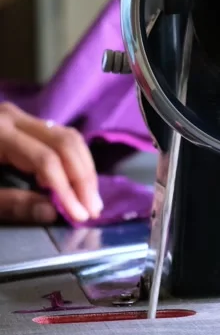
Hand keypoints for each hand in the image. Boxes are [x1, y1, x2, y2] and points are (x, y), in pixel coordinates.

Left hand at [0, 103, 101, 224]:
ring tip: (91, 199)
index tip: (81, 217)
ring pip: (67, 136)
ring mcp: (16, 118)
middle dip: (83, 178)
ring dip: (83, 168)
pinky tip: (77, 183)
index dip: (68, 190)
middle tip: (93, 210)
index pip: (47, 161)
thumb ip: (11, 203)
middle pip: (65, 142)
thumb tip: (52, 211)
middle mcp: (12, 118)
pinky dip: (72, 160)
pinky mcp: (19, 125)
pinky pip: (57, 137)